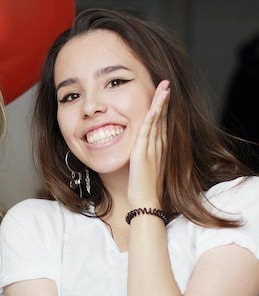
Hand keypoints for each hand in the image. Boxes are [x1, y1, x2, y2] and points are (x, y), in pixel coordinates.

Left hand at [127, 80, 169, 207]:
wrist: (146, 202)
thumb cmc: (144, 189)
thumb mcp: (145, 168)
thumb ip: (144, 157)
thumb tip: (139, 152)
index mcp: (159, 150)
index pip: (162, 124)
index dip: (163, 108)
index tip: (164, 94)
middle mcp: (158, 147)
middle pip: (162, 118)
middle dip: (164, 100)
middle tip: (166, 83)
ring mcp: (152, 150)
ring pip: (157, 122)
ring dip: (160, 104)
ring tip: (164, 87)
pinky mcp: (142, 155)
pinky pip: (146, 134)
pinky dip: (150, 120)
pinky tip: (153, 108)